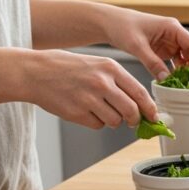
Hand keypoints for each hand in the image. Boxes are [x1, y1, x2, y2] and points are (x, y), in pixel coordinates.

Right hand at [21, 50, 156, 128]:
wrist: (34, 72)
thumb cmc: (67, 67)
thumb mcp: (98, 64)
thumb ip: (119, 81)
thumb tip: (139, 102)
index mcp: (111, 68)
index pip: (140, 93)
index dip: (150, 108)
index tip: (154, 116)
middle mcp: (102, 83)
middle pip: (131, 111)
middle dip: (135, 120)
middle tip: (133, 121)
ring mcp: (89, 99)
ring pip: (116, 121)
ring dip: (113, 120)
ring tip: (100, 109)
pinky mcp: (76, 112)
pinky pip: (98, 125)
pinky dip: (96, 122)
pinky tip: (85, 110)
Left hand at [104, 9, 188, 80]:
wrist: (109, 23)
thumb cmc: (122, 27)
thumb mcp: (137, 46)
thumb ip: (152, 63)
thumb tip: (166, 80)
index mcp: (173, 27)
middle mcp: (175, 34)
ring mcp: (171, 43)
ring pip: (187, 58)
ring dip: (188, 71)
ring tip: (185, 85)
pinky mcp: (164, 50)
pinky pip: (177, 62)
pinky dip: (177, 72)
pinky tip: (175, 81)